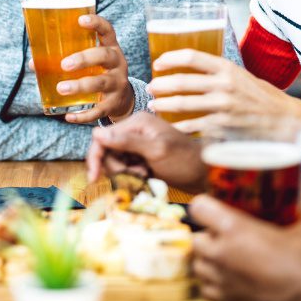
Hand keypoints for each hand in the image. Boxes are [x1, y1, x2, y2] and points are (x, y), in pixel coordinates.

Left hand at [44, 14, 132, 123]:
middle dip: (84, 59)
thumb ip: (66, 58)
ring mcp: (118, 84)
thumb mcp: (91, 62)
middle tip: (64, 64)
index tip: (81, 19)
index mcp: (111, 48)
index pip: (107, 31)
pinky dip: (83, 114)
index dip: (96, 23)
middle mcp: (118, 64)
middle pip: (104, 56)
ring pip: (101, 83)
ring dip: (80, 86)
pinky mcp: (113, 104)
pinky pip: (99, 110)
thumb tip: (34, 63)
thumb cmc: (99, 73)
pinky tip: (69, 116)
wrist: (123, 99)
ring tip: (61, 88)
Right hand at [85, 111, 204, 191]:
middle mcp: (135, 130)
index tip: (94, 178)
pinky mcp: (142, 156)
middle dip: (115, 166)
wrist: (206, 175)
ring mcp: (138, 144)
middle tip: (135, 174)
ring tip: (143, 175)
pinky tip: (145, 177)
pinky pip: (125, 167)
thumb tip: (97, 134)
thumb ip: (126, 142)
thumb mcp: (156, 151)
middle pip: (106, 150)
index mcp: (136, 122)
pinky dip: (130, 175)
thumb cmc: (185, 160)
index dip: (96, 157)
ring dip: (124, 172)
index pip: (103, 137)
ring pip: (114, 161)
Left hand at [147, 49, 291, 117]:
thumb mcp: (239, 75)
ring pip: (182, 104)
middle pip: (181, 82)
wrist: (284, 120)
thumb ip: (215, 71)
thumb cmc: (259, 96)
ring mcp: (223, 107)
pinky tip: (170, 125)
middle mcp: (224, 85)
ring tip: (154, 105)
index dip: (169, 58)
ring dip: (163, 105)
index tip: (158, 63)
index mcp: (227, 68)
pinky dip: (177, 125)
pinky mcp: (222, 126)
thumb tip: (185, 67)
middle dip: (160, 85)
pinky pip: (192, 125)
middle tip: (151, 88)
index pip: (191, 57)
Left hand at [190, 195, 300, 300]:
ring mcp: (222, 278)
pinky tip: (228, 280)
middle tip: (224, 237)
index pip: (198, 207)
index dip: (204, 206)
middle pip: (195, 238)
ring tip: (225, 259)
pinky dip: (213, 284)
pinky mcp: (227, 299)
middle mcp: (221, 252)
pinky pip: (205, 289)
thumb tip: (299, 205)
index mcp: (234, 228)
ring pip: (198, 265)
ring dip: (208, 260)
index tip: (212, 208)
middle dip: (207, 236)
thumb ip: (297, 212)